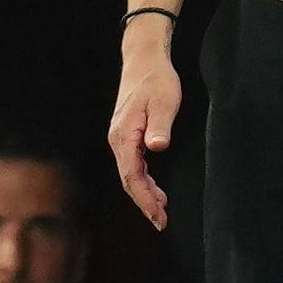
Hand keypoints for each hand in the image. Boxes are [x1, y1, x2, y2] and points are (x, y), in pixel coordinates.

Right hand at [109, 18, 182, 229]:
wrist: (144, 60)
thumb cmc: (156, 80)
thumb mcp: (164, 102)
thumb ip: (161, 126)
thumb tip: (158, 147)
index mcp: (124, 136)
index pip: (132, 176)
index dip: (145, 199)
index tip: (159, 216)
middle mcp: (117, 140)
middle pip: (128, 180)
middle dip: (145, 203)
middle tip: (162, 222)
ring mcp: (120, 138)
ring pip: (129, 174)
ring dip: (144, 194)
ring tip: (161, 211)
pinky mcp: (126, 135)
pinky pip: (132, 165)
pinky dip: (144, 181)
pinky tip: (156, 190)